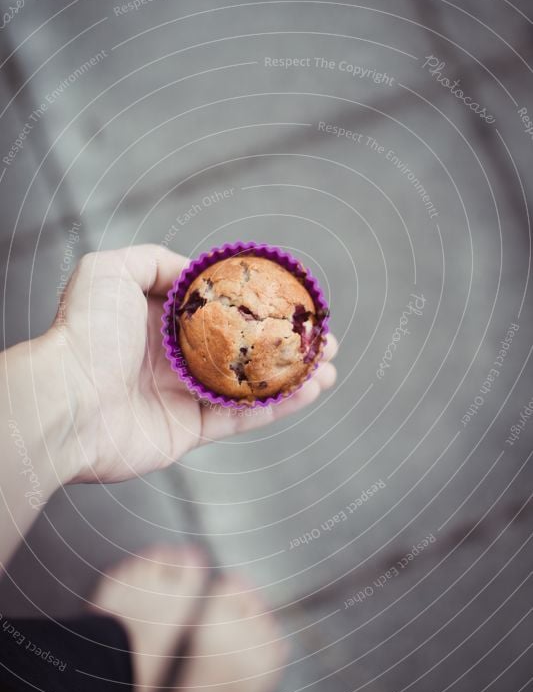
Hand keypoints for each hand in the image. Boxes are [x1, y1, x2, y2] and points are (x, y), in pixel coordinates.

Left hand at [50, 245, 336, 482]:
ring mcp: (183, 394)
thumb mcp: (111, 270)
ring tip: (328, 367)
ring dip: (292, 375)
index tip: (292, 297)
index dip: (257, 302)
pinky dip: (278, 406)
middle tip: (322, 338)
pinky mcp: (189, 430)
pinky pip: (242, 417)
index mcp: (159, 319)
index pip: (220, 308)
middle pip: (243, 346)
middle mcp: (174, 356)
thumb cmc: (86, 333)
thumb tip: (195, 271)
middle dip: (285, 341)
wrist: (66, 402)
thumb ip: (156, 261)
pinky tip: (310, 391)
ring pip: (250, 383)